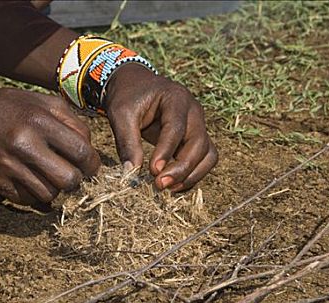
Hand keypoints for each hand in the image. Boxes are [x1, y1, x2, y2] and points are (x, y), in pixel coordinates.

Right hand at [0, 88, 99, 204]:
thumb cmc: (13, 108)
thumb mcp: (44, 102)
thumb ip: (73, 122)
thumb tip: (90, 150)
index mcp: (40, 121)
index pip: (81, 152)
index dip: (93, 163)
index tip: (91, 165)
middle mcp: (24, 144)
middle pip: (69, 179)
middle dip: (76, 179)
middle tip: (72, 173)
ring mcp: (9, 166)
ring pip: (50, 194)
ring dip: (56, 187)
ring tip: (50, 174)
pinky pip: (29, 200)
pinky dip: (35, 193)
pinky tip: (32, 179)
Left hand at [104, 64, 217, 191]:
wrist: (135, 86)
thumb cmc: (128, 97)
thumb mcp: (121, 114)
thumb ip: (127, 142)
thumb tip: (131, 172)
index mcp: (176, 98)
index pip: (176, 128)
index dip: (166, 151)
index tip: (153, 171)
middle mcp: (194, 111)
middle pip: (198, 143)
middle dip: (181, 168)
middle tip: (159, 184)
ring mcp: (198, 125)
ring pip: (207, 154)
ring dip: (191, 174)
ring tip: (168, 188)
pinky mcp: (196, 139)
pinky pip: (204, 160)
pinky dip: (193, 175)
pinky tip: (174, 186)